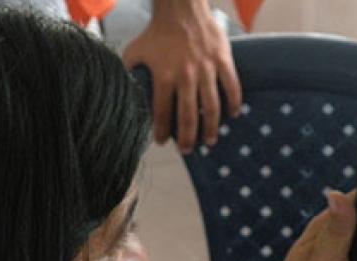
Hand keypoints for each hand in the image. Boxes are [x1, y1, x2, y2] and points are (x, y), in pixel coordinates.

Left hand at [123, 0, 240, 153]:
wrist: (181, 7)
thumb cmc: (157, 31)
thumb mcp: (136, 51)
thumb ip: (129, 73)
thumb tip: (123, 93)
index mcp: (164, 75)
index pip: (162, 112)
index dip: (161, 130)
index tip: (162, 141)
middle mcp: (185, 75)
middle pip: (188, 116)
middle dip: (187, 137)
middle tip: (187, 150)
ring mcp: (206, 69)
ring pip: (211, 107)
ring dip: (211, 128)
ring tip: (210, 141)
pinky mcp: (222, 60)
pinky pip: (231, 86)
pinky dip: (233, 103)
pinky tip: (232, 115)